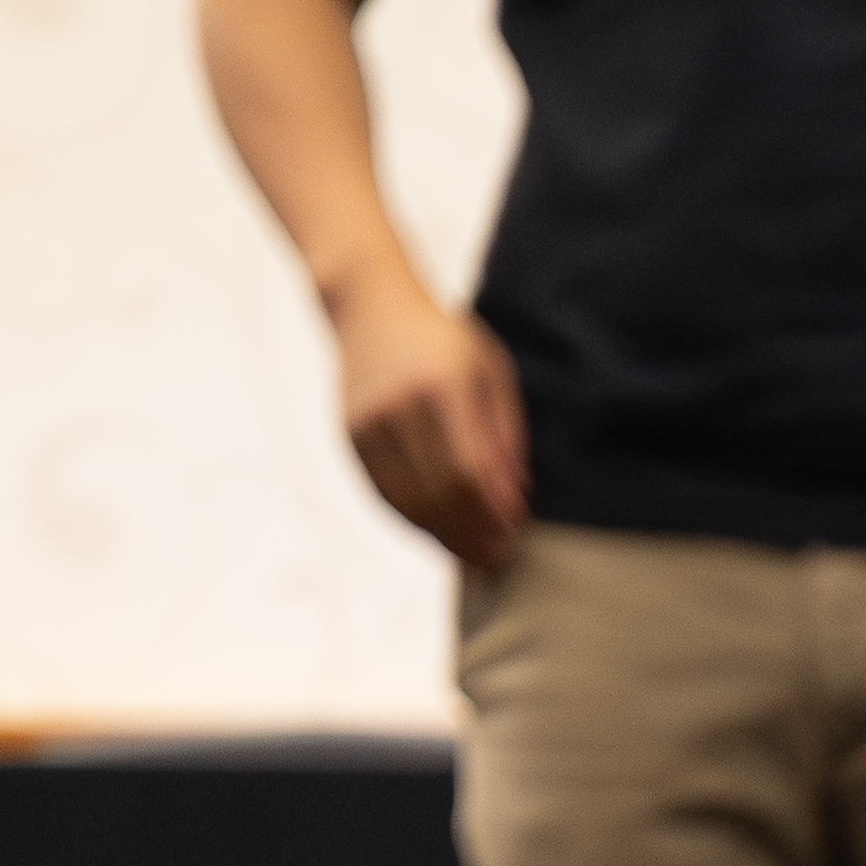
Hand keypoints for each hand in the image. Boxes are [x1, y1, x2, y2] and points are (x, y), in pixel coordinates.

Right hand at [332, 274, 530, 567]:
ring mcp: (368, 422)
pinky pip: (385, 493)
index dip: (492, 511)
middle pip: (439, 492)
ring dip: (444, 537)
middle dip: (472, 533)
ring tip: (474, 556)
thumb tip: (515, 501)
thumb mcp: (490, 372)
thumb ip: (505, 435)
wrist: (371, 306)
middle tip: (497, 559)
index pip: (469, 469)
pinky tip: (440, 533)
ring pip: (409, 501)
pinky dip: (414, 521)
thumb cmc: (446, 340)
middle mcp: (399, 405)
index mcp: (442, 384)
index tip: (514, 535)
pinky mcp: (350, 435)